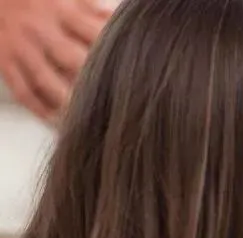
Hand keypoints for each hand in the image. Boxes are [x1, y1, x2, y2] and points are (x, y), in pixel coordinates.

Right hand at [0, 0, 113, 120]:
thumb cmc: (40, 0)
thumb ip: (93, 8)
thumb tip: (120, 19)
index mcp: (62, 11)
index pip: (94, 33)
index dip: (112, 52)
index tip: (131, 71)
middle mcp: (40, 30)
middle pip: (70, 59)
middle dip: (92, 81)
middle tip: (114, 102)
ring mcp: (22, 48)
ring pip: (45, 80)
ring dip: (66, 102)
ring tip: (86, 120)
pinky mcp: (5, 62)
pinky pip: (22, 90)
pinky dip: (38, 109)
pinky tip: (55, 122)